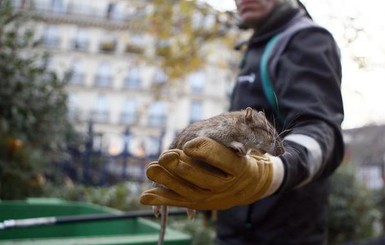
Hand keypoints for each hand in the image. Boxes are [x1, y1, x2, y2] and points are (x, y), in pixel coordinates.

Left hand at [140, 137, 284, 209]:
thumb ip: (239, 135)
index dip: (206, 152)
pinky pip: (179, 202)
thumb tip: (243, 124)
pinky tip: (144, 197)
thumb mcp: (249, 142)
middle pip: (203, 179)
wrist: (250, 184)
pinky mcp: (199, 203)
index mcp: (240, 168)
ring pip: (189, 192)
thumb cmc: (243, 156)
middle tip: (164, 156)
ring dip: (167, 181)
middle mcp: (226, 186)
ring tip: (150, 168)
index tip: (189, 145)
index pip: (224, 159)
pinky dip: (161, 200)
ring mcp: (213, 198)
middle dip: (182, 168)